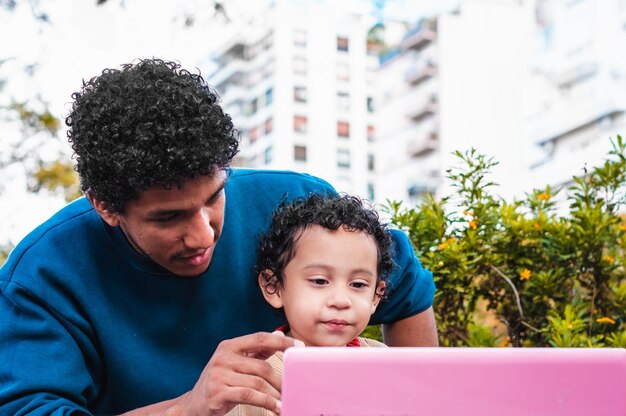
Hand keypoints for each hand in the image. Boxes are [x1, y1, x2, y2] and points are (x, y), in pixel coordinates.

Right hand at [178, 331, 302, 415]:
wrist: (194, 404)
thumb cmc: (219, 382)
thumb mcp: (235, 363)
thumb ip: (256, 351)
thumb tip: (279, 335)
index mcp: (229, 346)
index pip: (259, 338)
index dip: (281, 342)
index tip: (299, 346)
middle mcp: (222, 358)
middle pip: (261, 365)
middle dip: (280, 378)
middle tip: (293, 386)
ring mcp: (218, 375)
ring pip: (257, 382)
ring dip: (275, 393)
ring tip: (285, 399)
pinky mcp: (217, 393)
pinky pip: (249, 396)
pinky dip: (266, 402)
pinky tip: (276, 407)